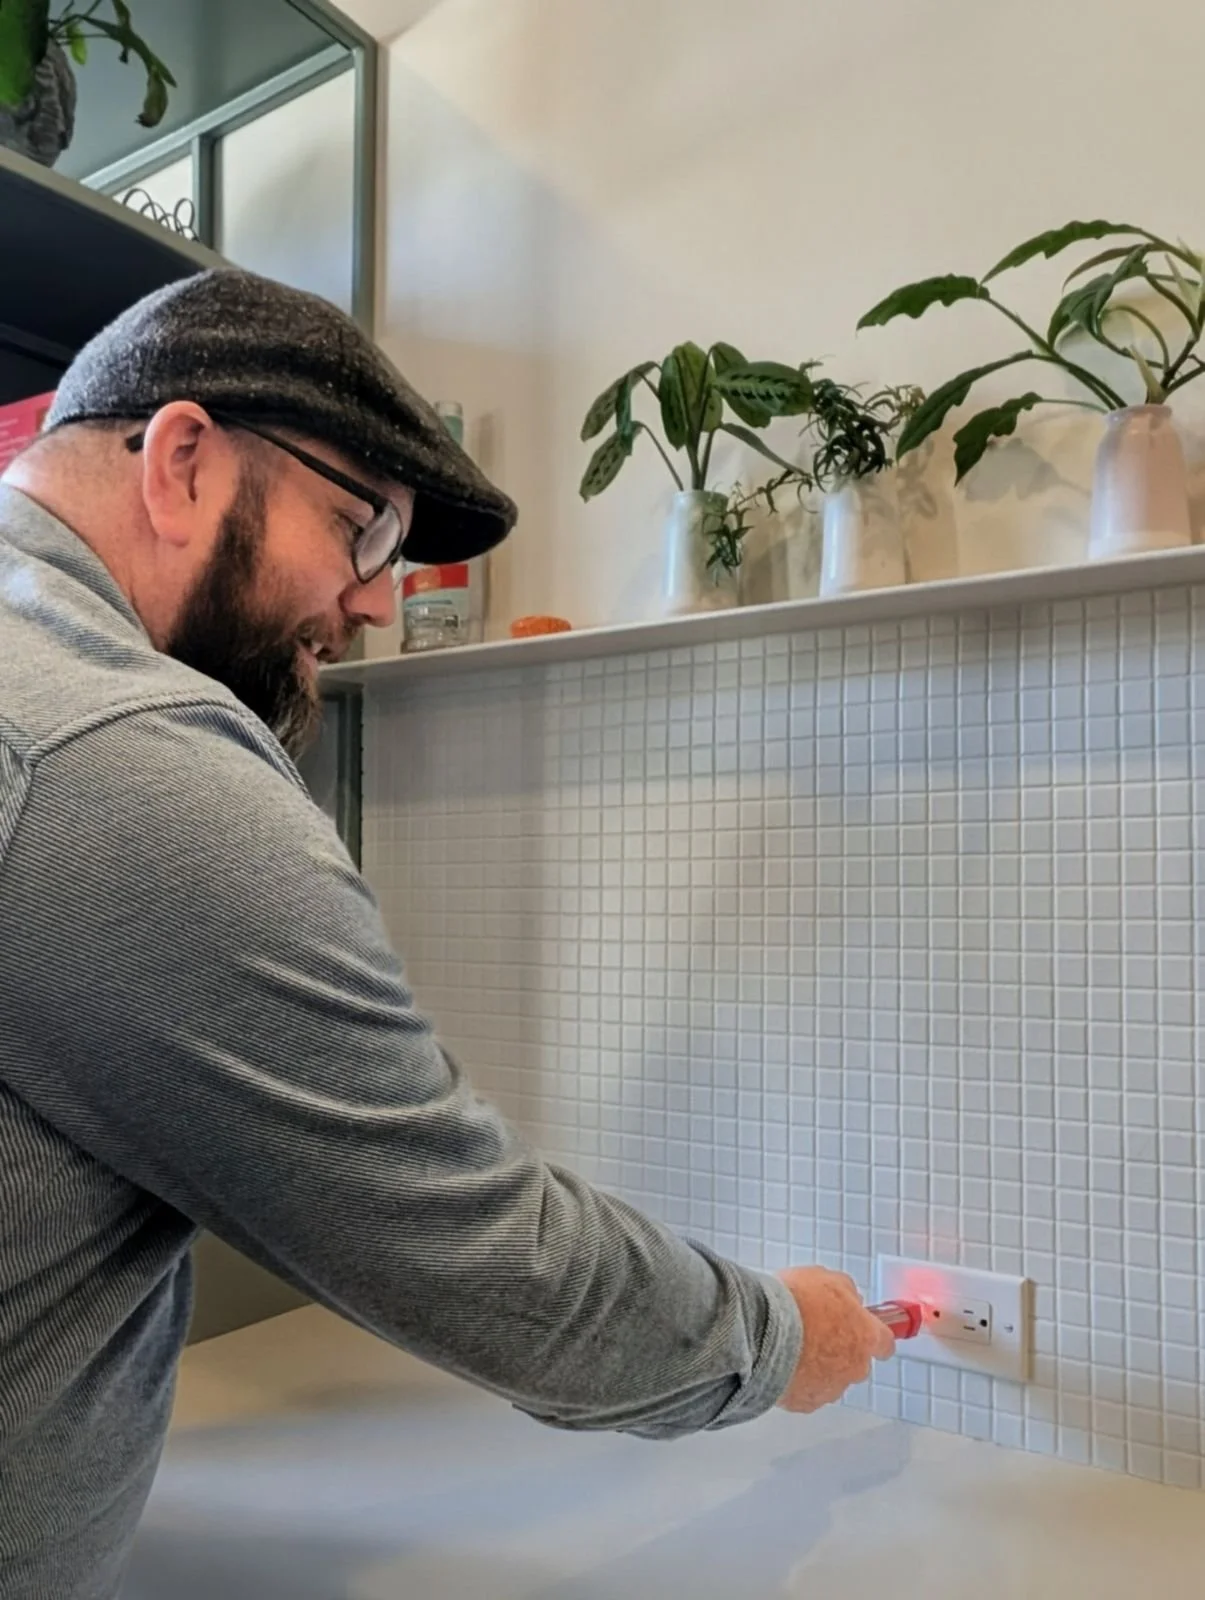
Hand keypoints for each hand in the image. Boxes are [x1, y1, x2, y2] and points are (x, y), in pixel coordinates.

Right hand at [774, 1267, 896, 1413]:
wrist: (764, 1331)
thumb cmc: (796, 1304)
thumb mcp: (827, 1279)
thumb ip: (846, 1291)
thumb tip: (851, 1298)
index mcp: (865, 1336)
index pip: (885, 1343)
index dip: (873, 1335)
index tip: (864, 1330)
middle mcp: (854, 1367)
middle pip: (856, 1363)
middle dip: (840, 1350)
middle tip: (815, 1332)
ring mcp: (830, 1388)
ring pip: (830, 1379)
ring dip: (817, 1366)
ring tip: (792, 1346)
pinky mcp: (805, 1403)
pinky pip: (805, 1393)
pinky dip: (796, 1380)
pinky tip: (780, 1362)